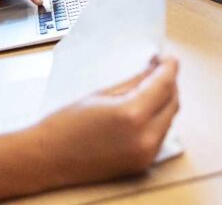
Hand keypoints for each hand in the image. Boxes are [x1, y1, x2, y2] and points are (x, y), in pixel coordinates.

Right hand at [34, 57, 179, 185]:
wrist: (49, 158)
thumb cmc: (65, 125)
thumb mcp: (98, 95)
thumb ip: (131, 83)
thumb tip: (152, 71)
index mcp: (132, 114)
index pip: (163, 85)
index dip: (169, 69)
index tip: (169, 59)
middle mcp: (146, 136)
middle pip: (172, 103)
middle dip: (169, 85)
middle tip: (158, 70)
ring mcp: (147, 153)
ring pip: (169, 120)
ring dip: (163, 102)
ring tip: (149, 88)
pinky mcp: (144, 163)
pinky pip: (160, 135)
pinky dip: (157, 120)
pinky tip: (144, 110)